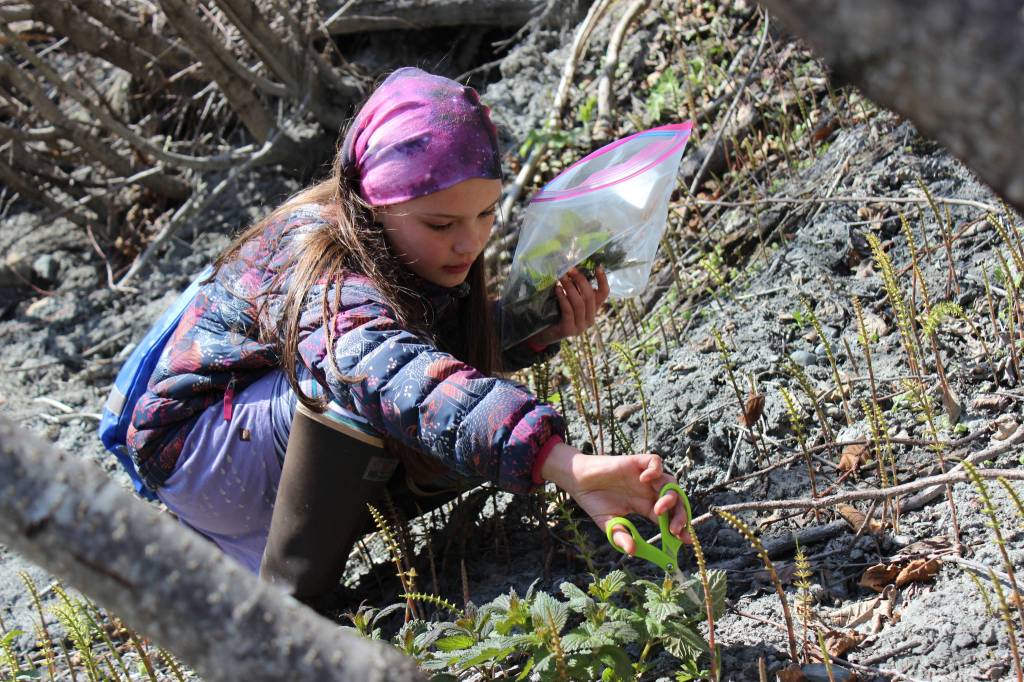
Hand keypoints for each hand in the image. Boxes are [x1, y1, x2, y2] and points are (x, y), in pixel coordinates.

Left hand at [527, 266, 609, 347]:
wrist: (544, 335)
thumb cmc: (556, 314)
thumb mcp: (569, 301)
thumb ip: (575, 291)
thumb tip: (573, 270)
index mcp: (593, 311)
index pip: (604, 294)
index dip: (602, 280)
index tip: (598, 266)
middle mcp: (590, 319)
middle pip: (590, 296)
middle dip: (580, 280)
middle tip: (570, 269)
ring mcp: (580, 326)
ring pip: (579, 303)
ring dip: (570, 287)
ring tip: (562, 277)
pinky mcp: (569, 330)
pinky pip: (568, 310)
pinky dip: (563, 298)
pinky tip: (557, 289)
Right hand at [539, 443, 690, 554]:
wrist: (578, 481)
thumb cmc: (594, 501)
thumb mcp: (609, 524)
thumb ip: (621, 536)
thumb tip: (632, 552)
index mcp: (646, 506)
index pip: (670, 517)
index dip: (680, 528)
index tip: (685, 541)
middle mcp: (650, 491)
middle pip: (676, 500)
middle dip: (680, 515)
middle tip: (674, 529)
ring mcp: (644, 476)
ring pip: (670, 481)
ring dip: (669, 496)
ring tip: (658, 509)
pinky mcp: (636, 462)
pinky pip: (655, 461)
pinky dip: (656, 469)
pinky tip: (645, 479)